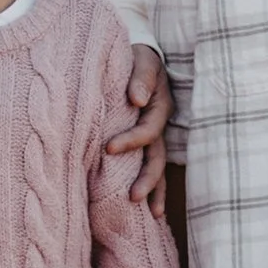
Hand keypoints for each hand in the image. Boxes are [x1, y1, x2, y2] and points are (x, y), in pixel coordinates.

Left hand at [104, 44, 171, 211]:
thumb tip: (138, 99)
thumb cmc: (137, 56)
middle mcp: (160, 125)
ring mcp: (155, 135)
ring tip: (150, 213)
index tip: (108, 149)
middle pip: (158, 157)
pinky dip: (150, 185)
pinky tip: (146, 207)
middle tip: (134, 197)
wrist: (137, 54)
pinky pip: (148, 164)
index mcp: (159, 107)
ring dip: (154, 189)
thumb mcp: (142, 60)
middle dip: (148, 179)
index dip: (131, 141)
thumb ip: (141, 76)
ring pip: (158, 166)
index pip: (148, 130)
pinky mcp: (146, 141)